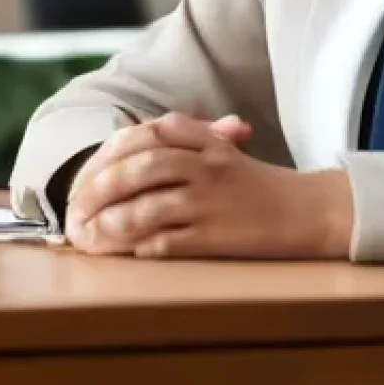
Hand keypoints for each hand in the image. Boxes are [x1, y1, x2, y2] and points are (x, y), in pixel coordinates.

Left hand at [65, 111, 352, 258]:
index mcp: (206, 140)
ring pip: (150, 205)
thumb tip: (130, 135)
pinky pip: (169, 241)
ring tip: (89, 235)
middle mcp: (207, 165)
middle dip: (101, 186)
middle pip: (143, 166)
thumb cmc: (256, 183)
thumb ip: (183, 137)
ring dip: (112, 221)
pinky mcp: (217, 237)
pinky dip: (142, 246)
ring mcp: (212, 201)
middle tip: (76, 206)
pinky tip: (125, 251)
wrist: (307, 210)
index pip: (148, 133)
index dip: (110, 150)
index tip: (88, 169)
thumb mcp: (222, 149)